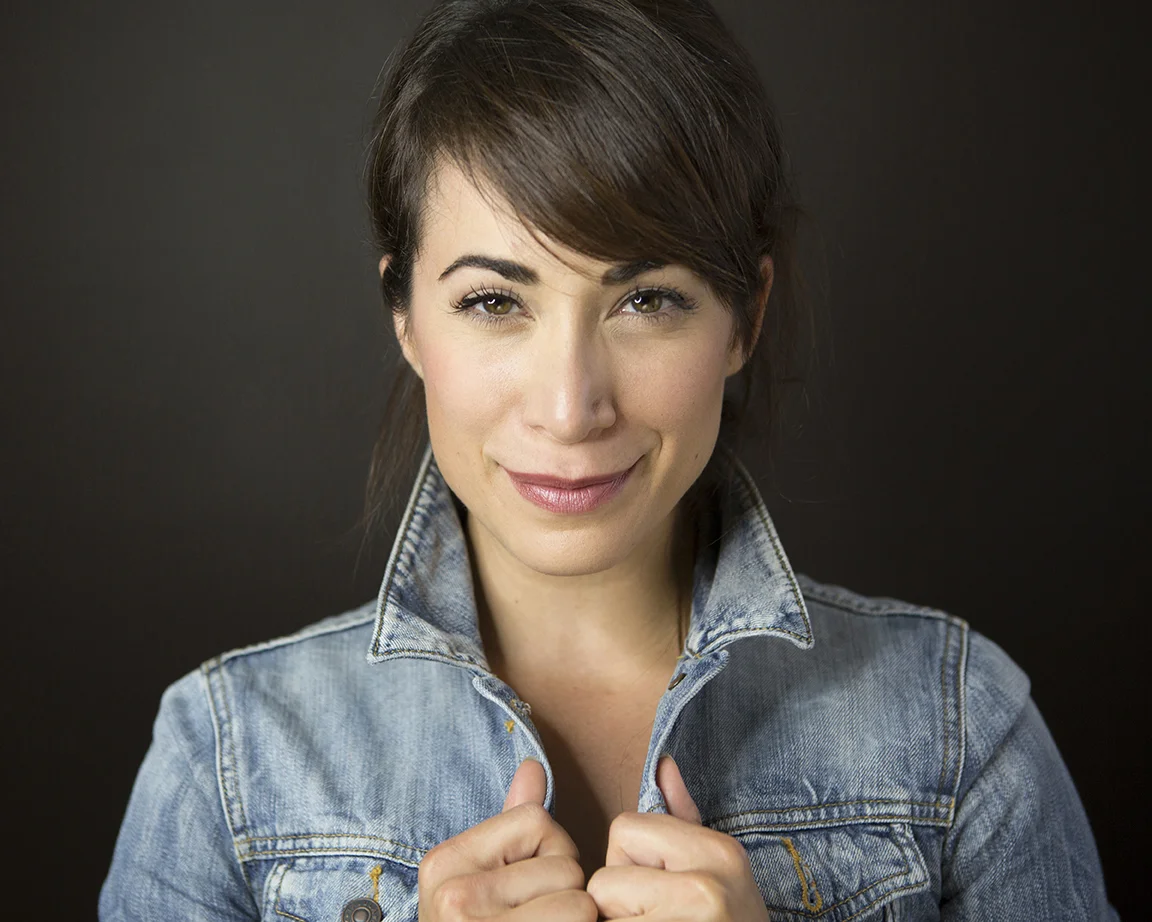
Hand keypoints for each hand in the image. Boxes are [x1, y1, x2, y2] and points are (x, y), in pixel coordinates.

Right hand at [418, 758, 597, 920]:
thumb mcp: (481, 880)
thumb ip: (508, 826)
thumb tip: (534, 767)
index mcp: (444, 865)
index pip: (535, 820)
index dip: (546, 852)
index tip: (525, 887)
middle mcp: (454, 899)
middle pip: (562, 862)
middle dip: (564, 891)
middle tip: (535, 920)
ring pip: (578, 900)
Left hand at [586, 756, 768, 920]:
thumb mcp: (719, 869)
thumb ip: (683, 817)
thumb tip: (662, 763)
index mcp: (718, 852)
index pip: (623, 829)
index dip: (631, 863)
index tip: (662, 891)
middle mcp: (705, 887)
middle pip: (605, 877)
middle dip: (619, 902)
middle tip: (662, 920)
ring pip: (600, 914)